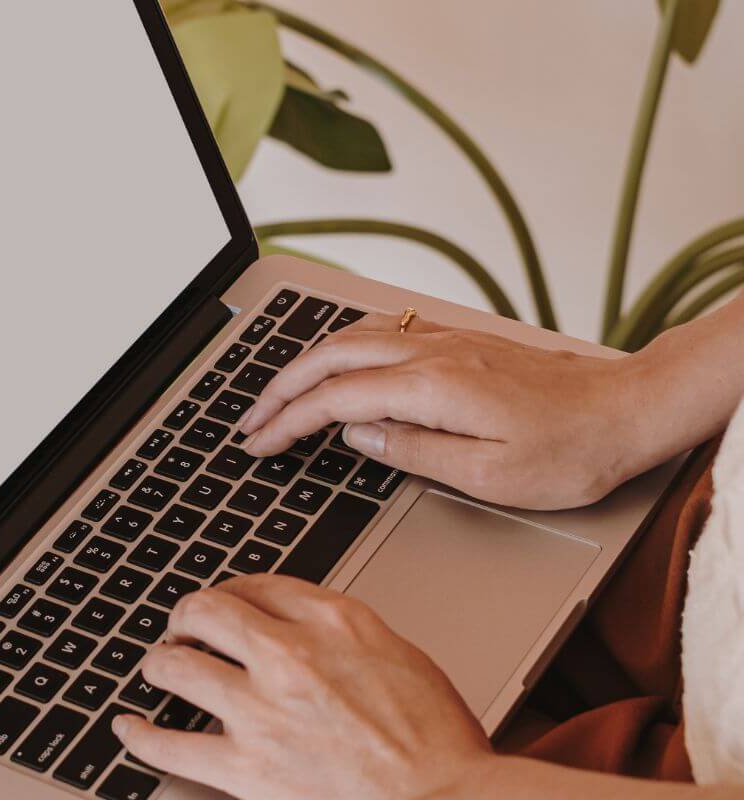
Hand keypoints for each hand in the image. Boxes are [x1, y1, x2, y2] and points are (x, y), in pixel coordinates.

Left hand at [113, 575, 494, 799]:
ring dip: (160, 661)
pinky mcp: (245, 768)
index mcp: (333, 621)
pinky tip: (129, 726)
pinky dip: (140, 734)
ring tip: (158, 665)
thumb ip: (341, 631)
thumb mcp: (398, 654)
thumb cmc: (435, 740)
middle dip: (187, 614)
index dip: (233, 590)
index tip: (227, 602)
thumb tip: (299, 622)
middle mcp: (290, 655)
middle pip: (208, 611)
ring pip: (177, 666)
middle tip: (183, 626)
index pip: (260, 584)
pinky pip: (169, 744)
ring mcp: (262, 711)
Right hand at [237, 312, 652, 509]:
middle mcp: (430, 352)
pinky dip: (340, 347)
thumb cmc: (570, 450)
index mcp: (432, 387)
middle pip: (330, 357)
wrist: (626, 410)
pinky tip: (336, 363)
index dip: (287, 422)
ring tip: (279, 394)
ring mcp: (443, 341)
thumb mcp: (489, 476)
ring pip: (351, 336)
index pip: (335, 399)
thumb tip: (357, 435)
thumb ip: (413, 451)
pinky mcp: (457, 342)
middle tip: (250, 420)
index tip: (259, 442)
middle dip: (279, 388)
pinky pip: (379, 331)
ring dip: (306, 364)